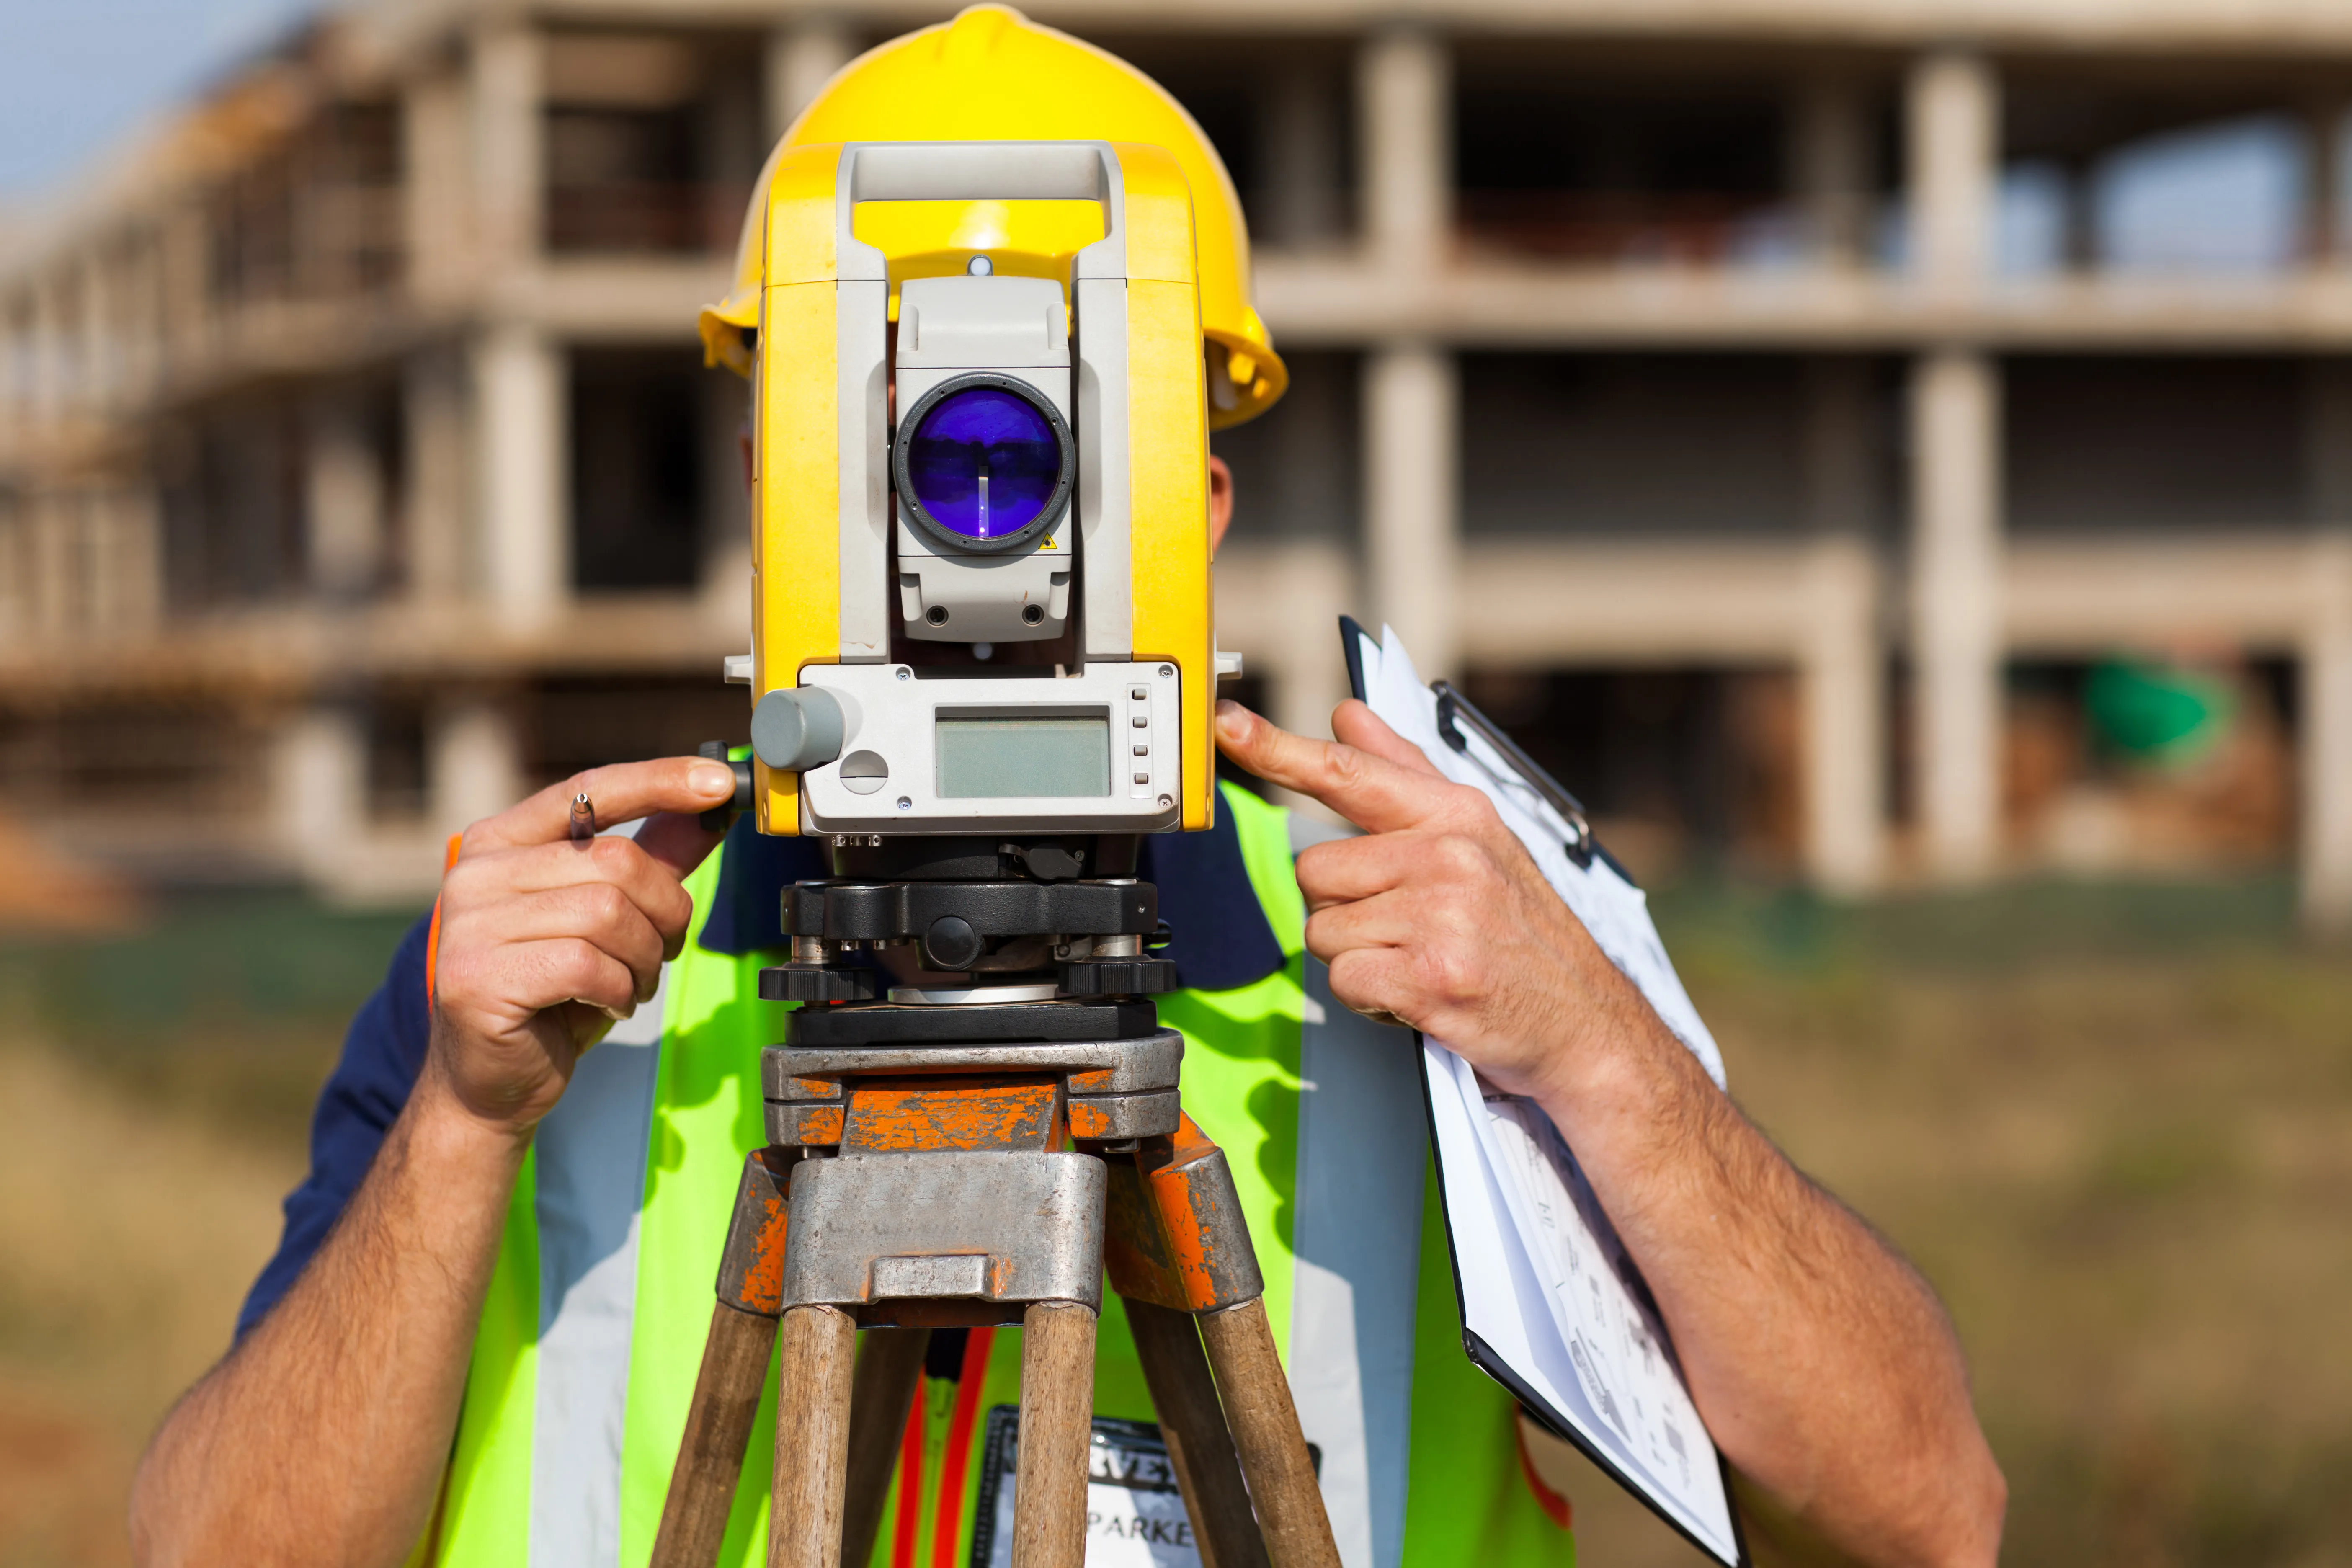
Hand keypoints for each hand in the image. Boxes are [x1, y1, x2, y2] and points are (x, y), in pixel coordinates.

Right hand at [424, 758, 738, 1140]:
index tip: (720, 782)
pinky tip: (606, 1006)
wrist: (491, 1082)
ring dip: (642, 959)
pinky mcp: (477, 977)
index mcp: (501, 842)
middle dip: (664, 913)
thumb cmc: (551, 996)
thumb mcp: (609, 919)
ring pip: (608, 913)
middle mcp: (476, 872)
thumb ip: (652, 859)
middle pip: (616, 862)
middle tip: (659, 951)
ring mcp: (469, 924)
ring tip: (627, 984)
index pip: (590, 790)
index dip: (660, 781)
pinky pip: (588, 965)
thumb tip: (709, 808)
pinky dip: (618, 991)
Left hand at [1214, 699, 1681, 1108]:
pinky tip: (1417, 997)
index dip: (1277, 748)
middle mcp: (1449, 856)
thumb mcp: (1479, 842)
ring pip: (1323, 930)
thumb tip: (1349, 714)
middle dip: (1344, 908)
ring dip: (1358, 958)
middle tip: (1403, 929)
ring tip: (1417, 961)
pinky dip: (1370, 1001)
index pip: (1349, 772)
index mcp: (1457, 815)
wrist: (1585, 1026)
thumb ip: (1404, 775)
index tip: (1228, 724)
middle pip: (1315, 870)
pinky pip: (1344, 981)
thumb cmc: (1525, 936)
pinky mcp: (1431, 977)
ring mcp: (1441, 917)